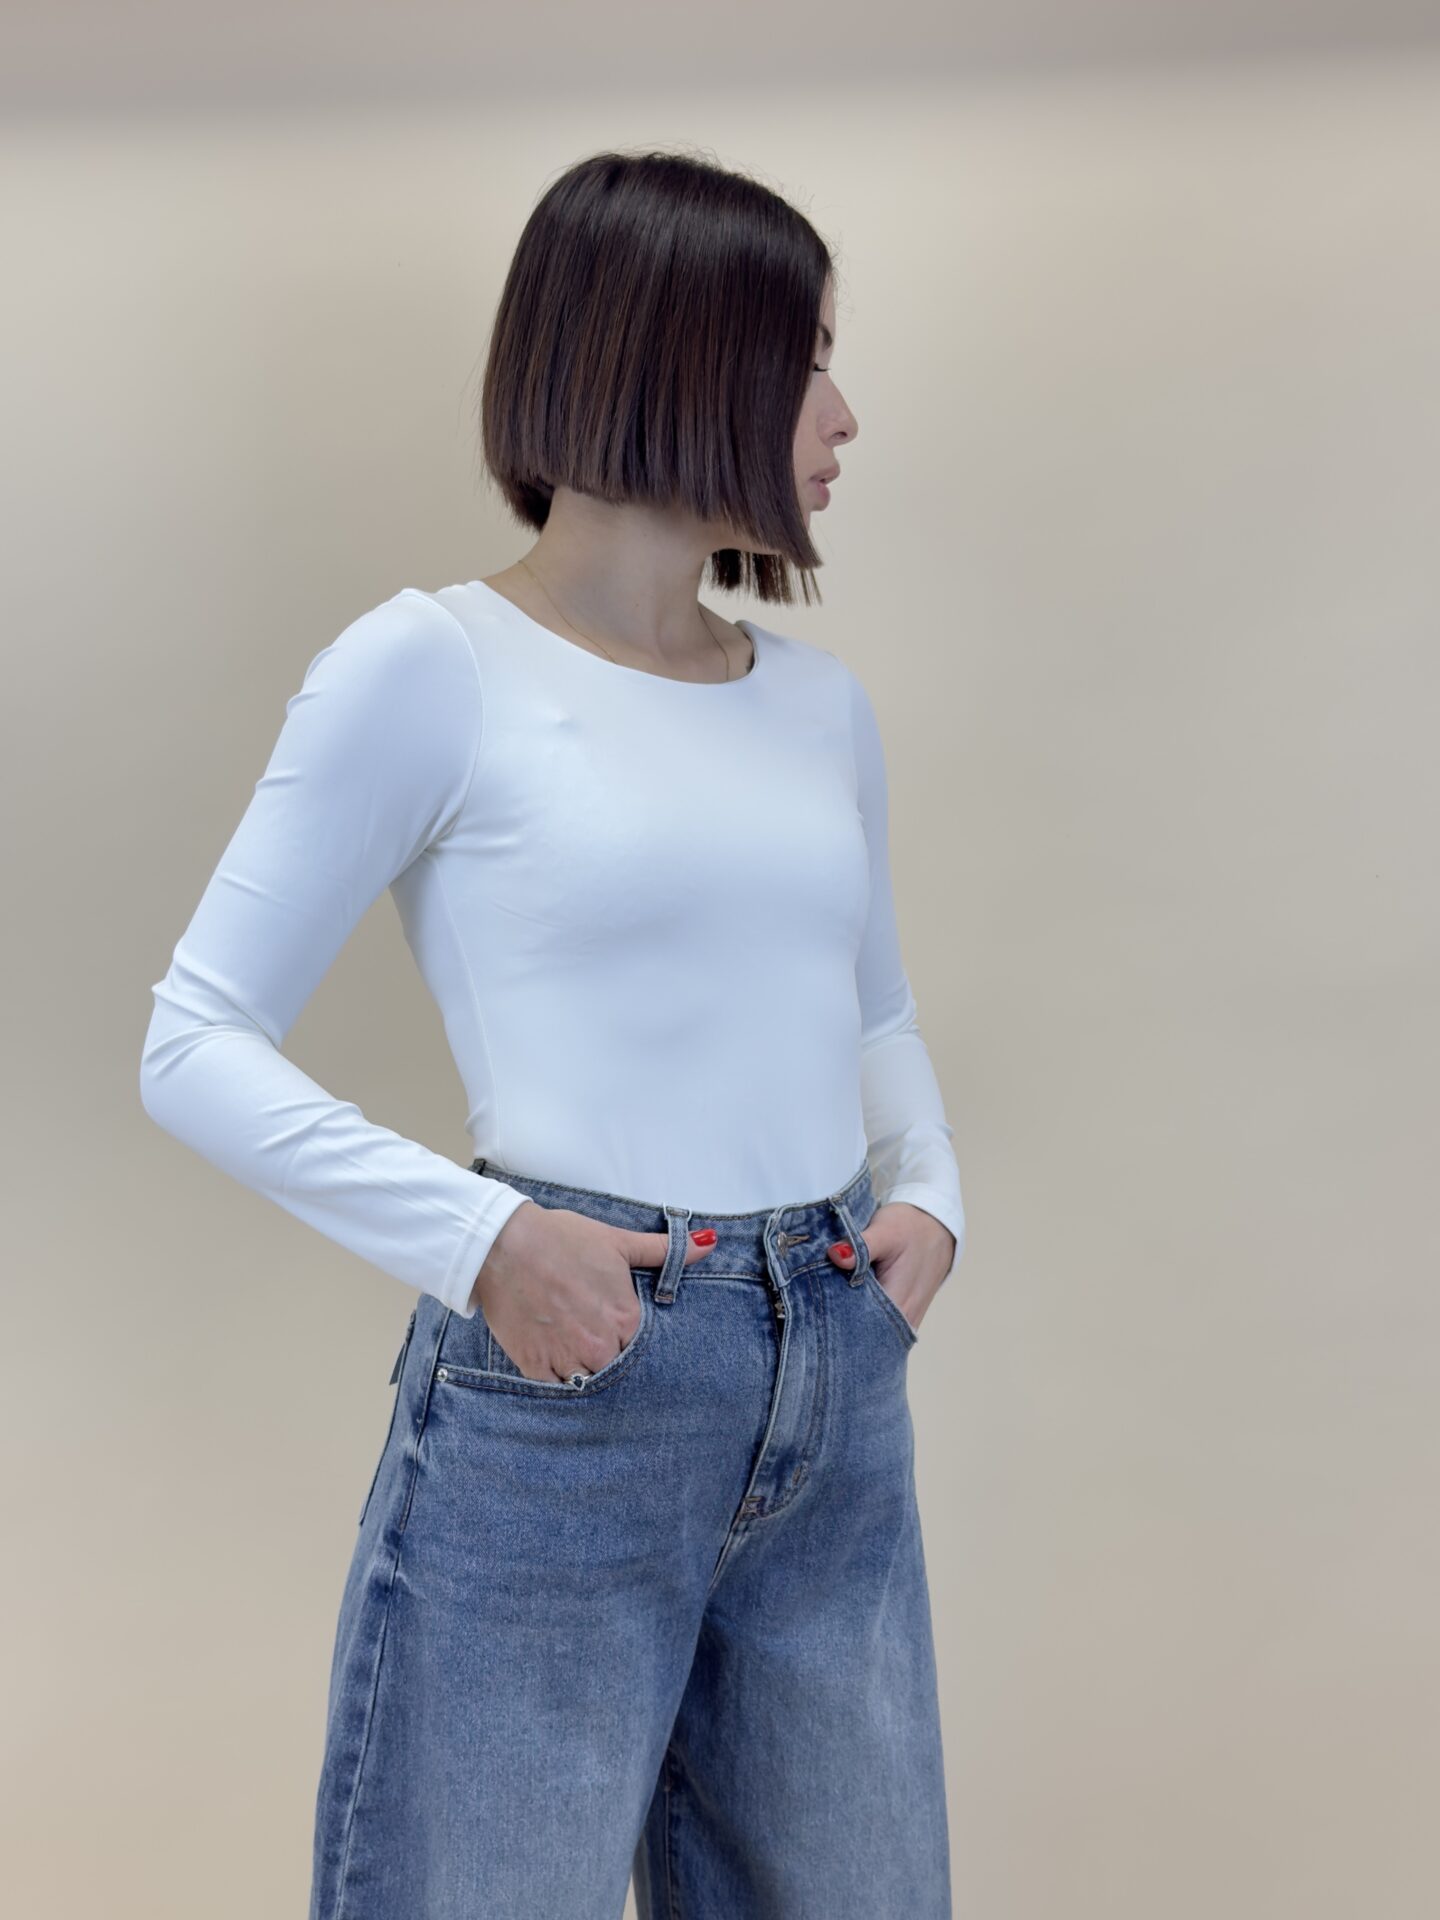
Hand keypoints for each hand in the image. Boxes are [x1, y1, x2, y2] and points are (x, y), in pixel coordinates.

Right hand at [468, 1200, 717, 1381]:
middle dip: (607, 1353)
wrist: (503, 1244)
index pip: (641, 1346)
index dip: (628, 1336)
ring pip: (587, 1381)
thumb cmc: (561, 1239)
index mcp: (624, 1320)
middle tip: (590, 1332)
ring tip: (571, 1343)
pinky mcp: (534, 1366)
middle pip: (615, 1366)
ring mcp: (565, 1359)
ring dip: (583, 1368)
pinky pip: (554, 1389)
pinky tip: (553, 1356)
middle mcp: (599, 1347)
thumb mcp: (617, 1242)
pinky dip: (556, 1379)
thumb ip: (665, 1250)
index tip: (615, 1325)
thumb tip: (709, 1243)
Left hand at [825, 1203, 954, 1336]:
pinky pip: (879, 1323)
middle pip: (864, 1333)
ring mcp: (906, 1320)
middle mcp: (904, 1320)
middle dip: (839, 1321)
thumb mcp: (885, 1231)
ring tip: (829, 1300)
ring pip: (872, 1329)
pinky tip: (848, 1299)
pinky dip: (863, 1313)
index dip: (835, 1320)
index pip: (860, 1328)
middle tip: (817, 1302)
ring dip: (852, 1317)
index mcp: (899, 1304)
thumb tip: (835, 1255)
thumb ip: (861, 1246)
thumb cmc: (911, 1228)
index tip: (816, 1306)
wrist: (938, 1225)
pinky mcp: (905, 1314)